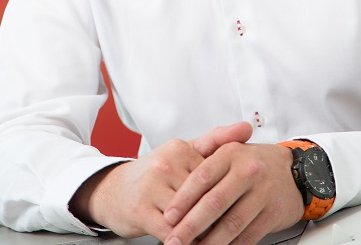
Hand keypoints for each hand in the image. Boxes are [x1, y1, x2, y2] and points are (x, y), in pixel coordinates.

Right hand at [69, 122, 251, 240]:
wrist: (112, 190)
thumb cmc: (155, 174)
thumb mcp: (183, 152)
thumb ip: (216, 141)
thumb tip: (247, 127)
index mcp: (180, 148)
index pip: (214, 175)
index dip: (228, 193)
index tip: (243, 204)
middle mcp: (166, 164)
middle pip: (204, 196)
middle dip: (220, 215)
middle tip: (236, 226)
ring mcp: (152, 187)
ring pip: (191, 215)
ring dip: (206, 231)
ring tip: (219, 239)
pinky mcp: (141, 210)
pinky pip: (173, 232)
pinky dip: (188, 242)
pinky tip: (195, 244)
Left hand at [163, 142, 304, 244]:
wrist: (294, 172)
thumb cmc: (253, 163)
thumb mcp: (230, 152)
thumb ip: (205, 162)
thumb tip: (175, 186)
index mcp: (231, 153)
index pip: (202, 177)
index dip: (183, 198)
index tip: (168, 216)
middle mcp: (247, 171)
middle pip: (214, 203)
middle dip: (190, 225)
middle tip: (174, 240)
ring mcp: (262, 193)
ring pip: (231, 223)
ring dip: (209, 242)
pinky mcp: (273, 213)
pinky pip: (247, 236)